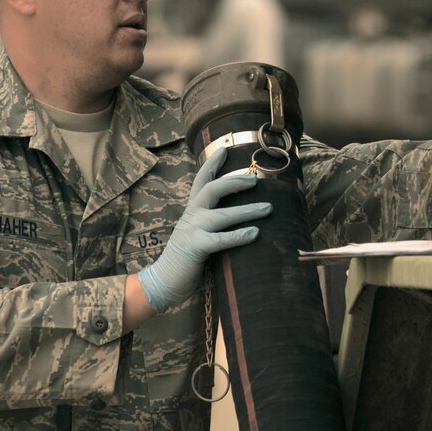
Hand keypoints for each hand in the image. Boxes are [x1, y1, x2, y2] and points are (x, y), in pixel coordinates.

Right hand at [137, 148, 271, 312]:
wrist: (162, 282)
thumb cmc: (185, 259)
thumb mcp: (197, 233)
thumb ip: (211, 223)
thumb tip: (238, 215)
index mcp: (192, 210)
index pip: (200, 180)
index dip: (212, 163)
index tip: (225, 148)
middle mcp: (191, 216)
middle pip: (211, 189)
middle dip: (234, 181)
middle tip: (256, 179)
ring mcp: (192, 231)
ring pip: (221, 214)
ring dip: (247, 210)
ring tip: (268, 209)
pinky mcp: (195, 248)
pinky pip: (220, 239)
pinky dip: (238, 235)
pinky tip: (254, 233)